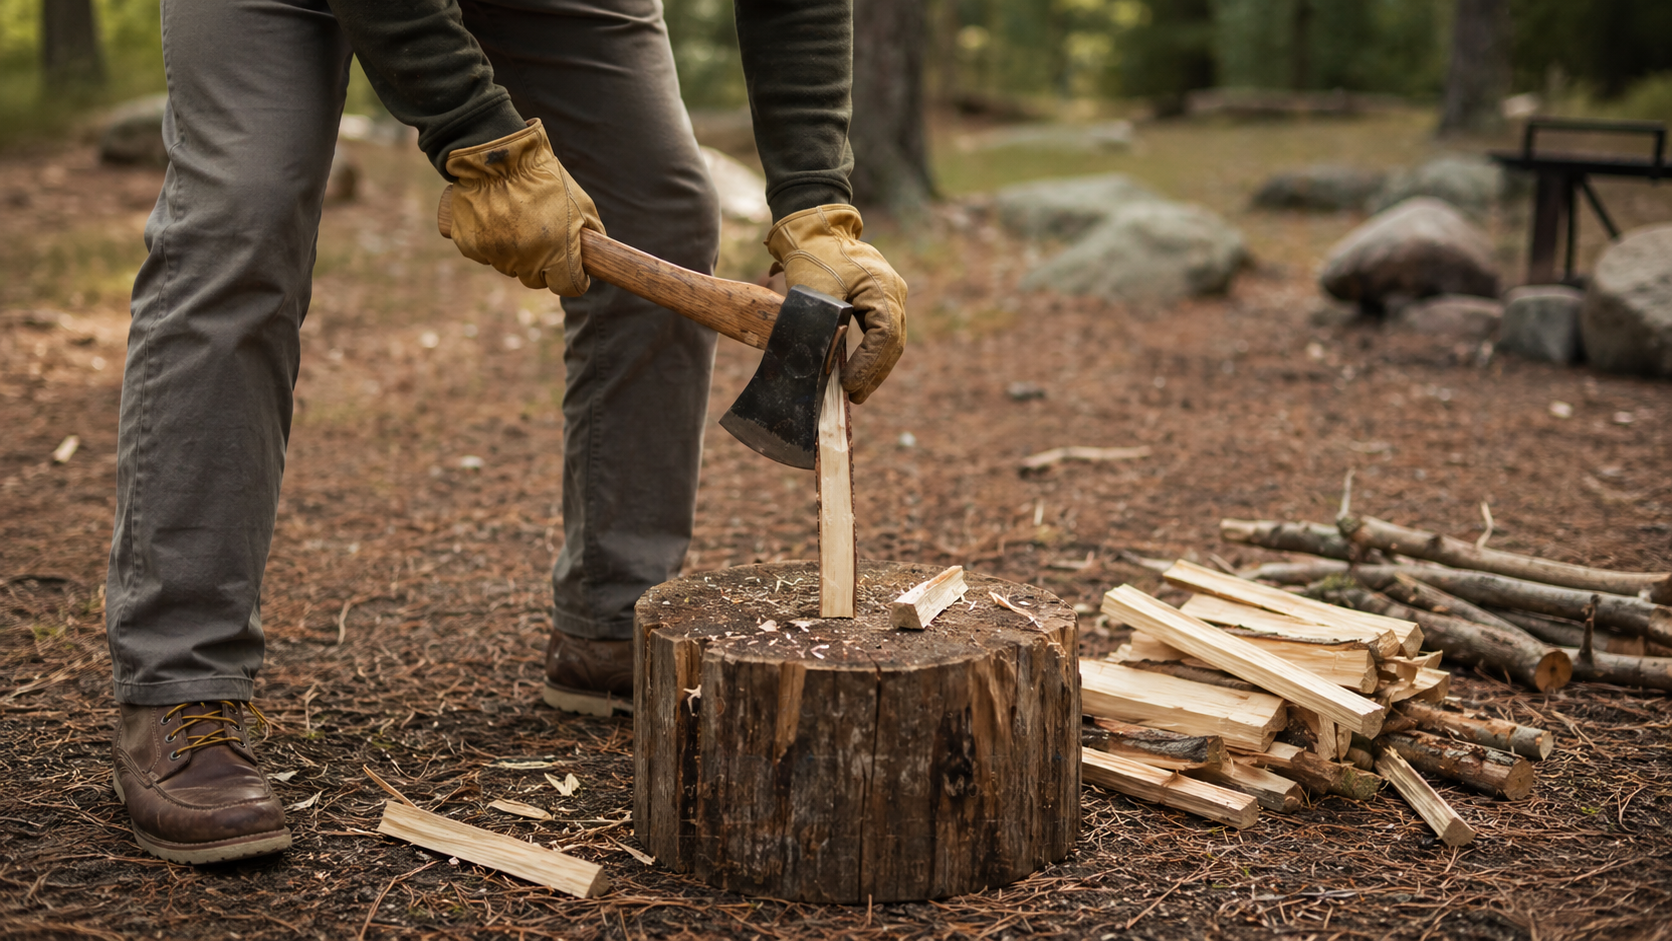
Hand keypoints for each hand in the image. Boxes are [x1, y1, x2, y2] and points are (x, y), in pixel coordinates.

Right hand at [441, 119, 603, 295]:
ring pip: (509, 267)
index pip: (568, 287)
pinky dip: (489, 241)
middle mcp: (526, 261)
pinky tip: (494, 217)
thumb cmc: (545, 179)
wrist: (500, 157)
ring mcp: (496, 255)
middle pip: (536, 280)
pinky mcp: (470, 246)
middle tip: (541, 238)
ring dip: (515, 252)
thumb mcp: (581, 203)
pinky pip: (484, 254)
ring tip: (516, 219)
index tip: (572, 268)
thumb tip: (595, 254)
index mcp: (557, 254)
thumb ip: (592, 234)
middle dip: (541, 265)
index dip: (573, 278)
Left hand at [765, 205, 906, 403]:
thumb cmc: (813, 255)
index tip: (849, 385)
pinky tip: (859, 370)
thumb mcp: (814, 293)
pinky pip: (883, 330)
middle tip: (854, 397)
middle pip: (894, 343)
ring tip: (857, 391)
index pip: (884, 337)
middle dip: (874, 373)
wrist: (815, 227)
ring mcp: (892, 293)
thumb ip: (824, 328)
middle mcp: (894, 291)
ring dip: (876, 366)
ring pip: (891, 339)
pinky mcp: (881, 297)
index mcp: (881, 288)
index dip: (869, 365)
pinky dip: (873, 352)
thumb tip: (826, 366)